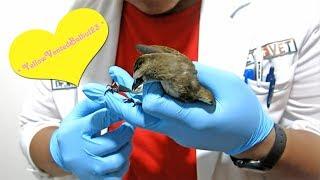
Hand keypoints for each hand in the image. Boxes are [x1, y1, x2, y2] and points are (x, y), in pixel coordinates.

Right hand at [50, 99, 132, 178]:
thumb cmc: (73, 130)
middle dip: (126, 131)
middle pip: (113, 142)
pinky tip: (120, 153)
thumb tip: (113, 95)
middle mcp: (82, 152)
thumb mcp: (78, 113)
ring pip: (119, 159)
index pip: (100, 119)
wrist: (61, 154)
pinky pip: (119, 173)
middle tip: (129, 126)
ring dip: (127, 147)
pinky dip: (124, 162)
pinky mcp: (97, 179)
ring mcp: (90, 168)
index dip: (116, 112)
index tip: (123, 109)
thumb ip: (94, 102)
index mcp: (76, 131)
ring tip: (125, 139)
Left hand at [83, 64, 273, 154]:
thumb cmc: (242, 110)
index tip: (147, 72)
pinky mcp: (177, 131)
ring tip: (114, 83)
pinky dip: (142, 104)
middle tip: (105, 85)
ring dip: (128, 101)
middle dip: (121, 100)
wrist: (249, 137)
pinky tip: (137, 91)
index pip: (155, 106)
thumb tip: (172, 66)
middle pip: (141, 117)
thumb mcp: (226, 84)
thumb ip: (197, 74)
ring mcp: (177, 132)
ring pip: (145, 119)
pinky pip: (155, 118)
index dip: (147, 88)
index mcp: (192, 120)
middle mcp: (179, 130)